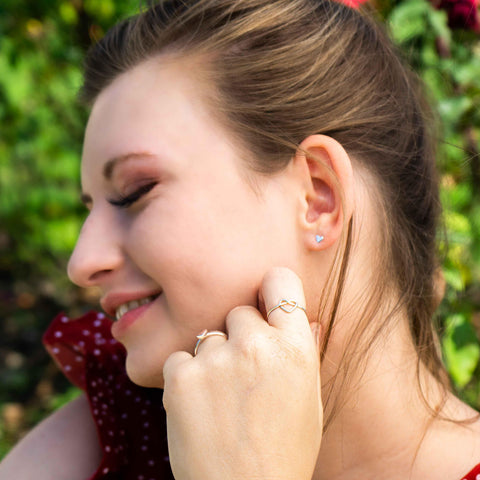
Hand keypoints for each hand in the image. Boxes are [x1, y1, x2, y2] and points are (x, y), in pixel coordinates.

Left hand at [163, 267, 322, 479]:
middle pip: (238, 312)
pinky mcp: (180, 377)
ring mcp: (216, 359)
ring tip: (221, 398)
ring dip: (212, 358)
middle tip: (243, 373)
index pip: (281, 281)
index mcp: (295, 348)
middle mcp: (256, 345)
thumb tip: (307, 319)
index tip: (265, 302)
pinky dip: (185, 376)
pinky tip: (199, 406)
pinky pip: (179, 357)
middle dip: (240, 335)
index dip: (272, 288)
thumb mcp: (309, 401)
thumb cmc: (284, 450)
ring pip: (208, 336)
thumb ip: (306, 352)